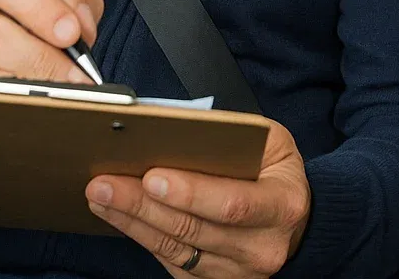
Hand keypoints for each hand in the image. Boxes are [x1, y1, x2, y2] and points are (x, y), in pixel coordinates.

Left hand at [87, 119, 310, 277]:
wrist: (296, 220)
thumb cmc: (278, 174)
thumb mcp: (273, 144)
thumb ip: (235, 138)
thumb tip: (179, 133)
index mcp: (282, 206)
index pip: (232, 204)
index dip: (190, 193)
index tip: (151, 177)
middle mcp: (262, 247)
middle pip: (193, 229)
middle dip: (142, 205)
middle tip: (104, 184)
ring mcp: (238, 272)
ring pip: (175, 248)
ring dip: (132, 222)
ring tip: (101, 197)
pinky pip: (171, 262)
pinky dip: (142, 238)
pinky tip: (121, 217)